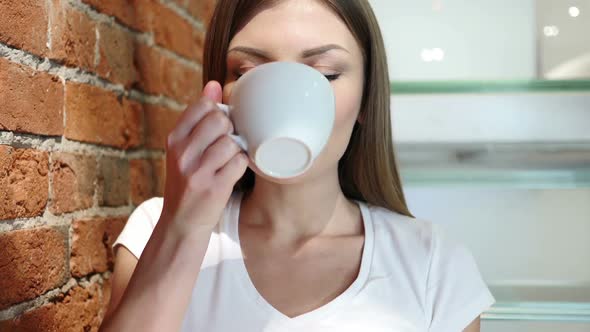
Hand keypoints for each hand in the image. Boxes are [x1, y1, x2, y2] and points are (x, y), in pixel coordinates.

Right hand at [160, 81, 247, 233]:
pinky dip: (241, 166)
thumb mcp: (185, 148)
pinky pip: (240, 163)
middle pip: (220, 121)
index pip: (202, 106)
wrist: (181, 223)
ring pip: (232, 142)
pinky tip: (232, 173)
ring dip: (236, 151)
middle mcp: (182, 153)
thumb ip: (199, 117)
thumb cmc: (188, 181)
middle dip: (230, 131)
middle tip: (226, 145)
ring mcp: (197, 172)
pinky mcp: (214, 188)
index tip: (218, 128)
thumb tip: (214, 85)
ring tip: (228, 162)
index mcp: (174, 139)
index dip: (218, 113)